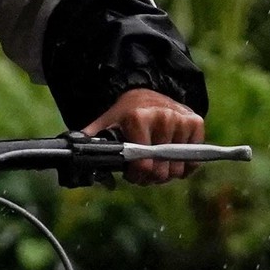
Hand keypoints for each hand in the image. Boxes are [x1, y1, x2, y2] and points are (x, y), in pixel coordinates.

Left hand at [83, 87, 206, 184]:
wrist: (146, 92)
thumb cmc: (124, 114)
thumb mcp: (104, 124)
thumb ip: (90, 141)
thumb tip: (74, 157)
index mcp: (138, 118)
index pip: (143, 164)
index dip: (136, 176)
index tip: (132, 173)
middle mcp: (163, 117)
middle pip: (161, 171)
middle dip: (151, 177)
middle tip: (144, 171)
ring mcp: (181, 119)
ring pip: (178, 169)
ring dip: (167, 173)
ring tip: (157, 165)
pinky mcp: (195, 122)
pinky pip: (194, 160)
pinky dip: (184, 166)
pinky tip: (172, 160)